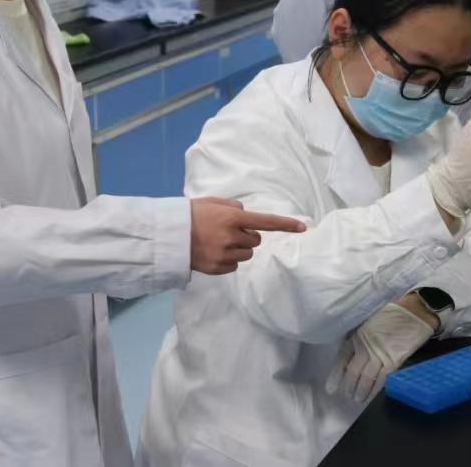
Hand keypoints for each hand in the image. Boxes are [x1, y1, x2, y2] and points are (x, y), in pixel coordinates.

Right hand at [189, 197, 306, 275]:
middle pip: (256, 240)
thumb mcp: (211, 202)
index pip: (265, 222)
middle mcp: (232, 237)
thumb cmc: (190, 215)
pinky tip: (214, 252)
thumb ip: (233, 207)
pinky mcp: (219, 268)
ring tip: (219, 242)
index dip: (285, 224)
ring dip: (239, 249)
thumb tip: (246, 216)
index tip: (303, 227)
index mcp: (232, 218)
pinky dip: (228, 259)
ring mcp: (225, 254)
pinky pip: (234, 265)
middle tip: (228, 232)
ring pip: (247, 254)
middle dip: (247, 236)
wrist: (168, 237)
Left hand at [325, 300, 434, 402]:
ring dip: (361, 391)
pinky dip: (376, 389)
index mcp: (358, 334)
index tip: (331, 387)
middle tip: (346, 396)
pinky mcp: (394, 360)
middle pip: (353, 371)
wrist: (415, 310)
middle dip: (348, 386)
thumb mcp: (370, 320)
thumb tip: (353, 349)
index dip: (337, 374)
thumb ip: (361, 335)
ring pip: (366, 377)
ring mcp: (380, 354)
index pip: (343, 358)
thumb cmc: (394, 312)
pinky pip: (382, 379)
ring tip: (358, 399)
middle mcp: (366, 346)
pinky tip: (373, 396)